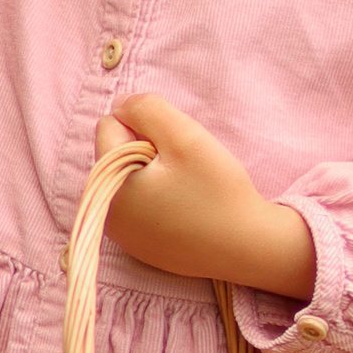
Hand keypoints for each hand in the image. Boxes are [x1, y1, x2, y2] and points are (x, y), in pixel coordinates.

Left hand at [95, 95, 316, 297]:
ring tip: (185, 188)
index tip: (172, 148)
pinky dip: (158, 199)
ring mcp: (122, 235)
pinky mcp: (141, 247)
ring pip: (128, 178)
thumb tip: (121, 104)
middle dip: (145, 149)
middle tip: (182, 168)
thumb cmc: (216, 191)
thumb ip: (147, 109)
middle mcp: (106, 213)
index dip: (145, 125)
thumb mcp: (184, 136)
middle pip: (115, 153)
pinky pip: (140, 206)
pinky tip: (186, 208)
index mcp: (108, 184)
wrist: (246, 247)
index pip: (110, 125)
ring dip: (152, 172)